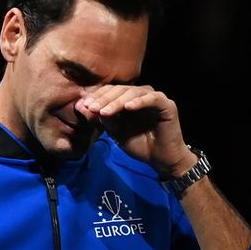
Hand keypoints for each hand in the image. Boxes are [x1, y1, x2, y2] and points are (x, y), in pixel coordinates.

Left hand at [75, 85, 196, 177]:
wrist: (161, 159)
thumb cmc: (140, 144)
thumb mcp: (117, 132)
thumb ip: (106, 119)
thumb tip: (88, 108)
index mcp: (128, 99)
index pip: (110, 91)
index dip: (97, 97)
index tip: (83, 106)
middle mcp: (141, 95)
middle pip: (119, 90)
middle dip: (103, 99)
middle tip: (91, 108)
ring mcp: (154, 98)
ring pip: (133, 92)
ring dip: (117, 101)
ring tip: (105, 111)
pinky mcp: (166, 104)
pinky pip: (151, 99)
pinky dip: (139, 102)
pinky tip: (128, 108)